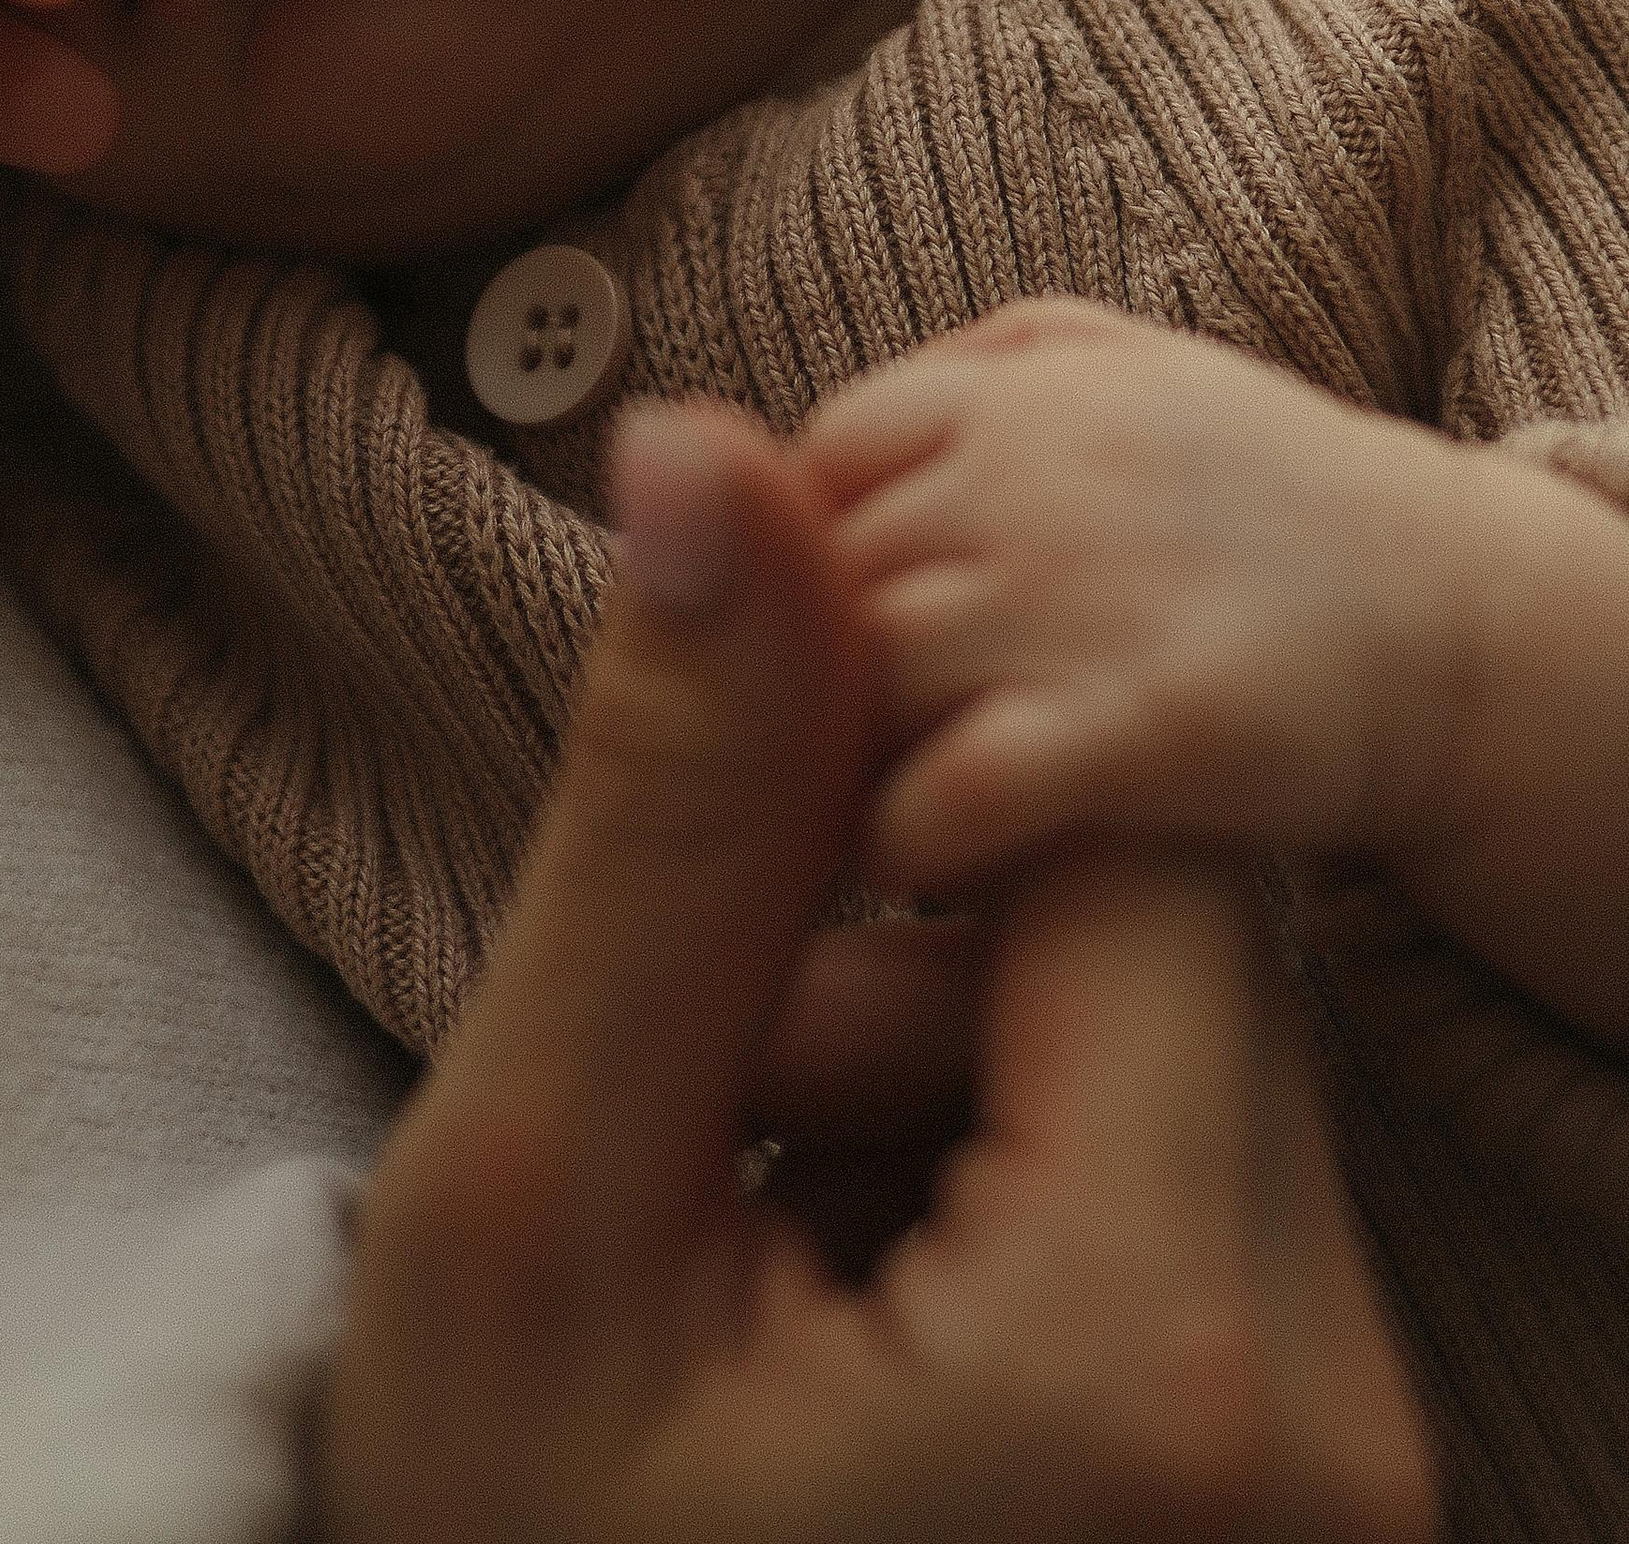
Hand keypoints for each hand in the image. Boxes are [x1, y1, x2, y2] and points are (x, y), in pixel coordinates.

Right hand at [324, 402, 1432, 1543]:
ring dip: (966, 1053)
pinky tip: (875, 1311)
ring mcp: (1350, 1468)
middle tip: (731, 1147)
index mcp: (1163, 1358)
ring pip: (1189, 1024)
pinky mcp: (1314, 1469)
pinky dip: (1027, 1166)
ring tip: (787, 1247)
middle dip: (927, 949)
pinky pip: (1203, 1160)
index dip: (895, 809)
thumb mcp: (529, 1195)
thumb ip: (667, 816)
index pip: (1119, 829)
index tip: (722, 981)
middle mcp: (1342, 1422)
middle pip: (1182, 923)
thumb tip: (717, 438)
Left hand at [800, 302, 1456, 894]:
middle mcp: (1031, 473)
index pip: (819, 463)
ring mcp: (1076, 594)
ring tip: (873, 811)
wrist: (1462, 627)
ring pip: (859, 685)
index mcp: (1019, 387)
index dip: (814, 563)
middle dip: (819, 674)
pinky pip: (937, 795)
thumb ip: (973, 378)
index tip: (841, 644)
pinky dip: (902, 841)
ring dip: (844, 766)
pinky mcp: (1134, 729)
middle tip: (835, 754)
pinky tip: (924, 866)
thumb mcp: (1128, 375)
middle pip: (827, 580)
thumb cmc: (1271, 507)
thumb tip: (817, 437)